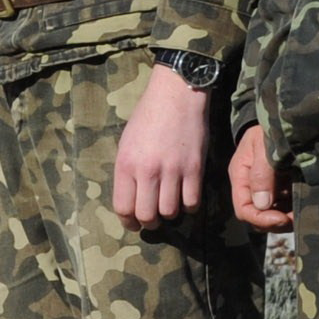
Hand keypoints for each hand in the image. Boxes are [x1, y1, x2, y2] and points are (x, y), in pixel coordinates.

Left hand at [112, 64, 212, 228]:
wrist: (175, 96)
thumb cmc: (147, 117)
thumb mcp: (126, 143)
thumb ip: (127, 172)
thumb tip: (132, 199)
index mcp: (126, 165)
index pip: (123, 207)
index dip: (128, 222)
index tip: (134, 223)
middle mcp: (147, 171)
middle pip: (147, 216)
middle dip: (149, 223)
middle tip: (153, 219)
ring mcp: (173, 171)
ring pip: (170, 212)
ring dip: (170, 214)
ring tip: (169, 206)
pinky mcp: (195, 169)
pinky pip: (192, 202)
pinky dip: (189, 206)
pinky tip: (186, 198)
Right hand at [228, 126, 293, 232]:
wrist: (283, 117)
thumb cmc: (270, 128)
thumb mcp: (264, 146)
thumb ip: (262, 173)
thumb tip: (261, 204)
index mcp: (241, 176)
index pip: (243, 209)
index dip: (261, 218)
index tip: (282, 218)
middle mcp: (252, 186)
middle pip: (257, 216)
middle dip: (275, 222)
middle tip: (295, 217)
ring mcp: (267, 188)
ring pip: (272, 215)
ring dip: (286, 218)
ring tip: (302, 210)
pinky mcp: (282, 188)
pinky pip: (285, 207)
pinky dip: (294, 209)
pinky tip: (305, 203)